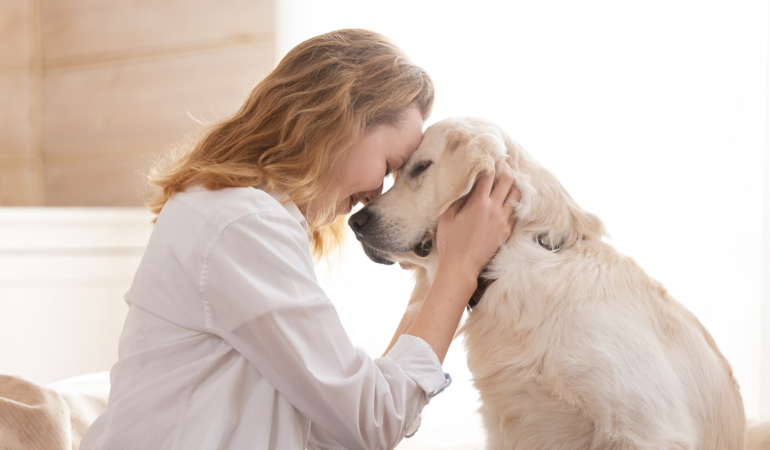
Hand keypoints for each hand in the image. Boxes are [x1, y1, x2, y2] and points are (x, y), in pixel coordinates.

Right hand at [436, 161, 519, 278]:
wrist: (461, 267)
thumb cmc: (450, 241)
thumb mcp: (446, 216)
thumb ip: (457, 197)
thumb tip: (464, 182)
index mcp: (479, 203)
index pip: (489, 175)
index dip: (490, 162)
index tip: (489, 155)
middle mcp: (495, 210)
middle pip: (507, 181)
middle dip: (505, 168)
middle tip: (501, 162)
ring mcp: (503, 221)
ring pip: (516, 195)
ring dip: (512, 184)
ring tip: (506, 180)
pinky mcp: (506, 232)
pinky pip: (515, 211)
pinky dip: (512, 202)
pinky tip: (506, 200)